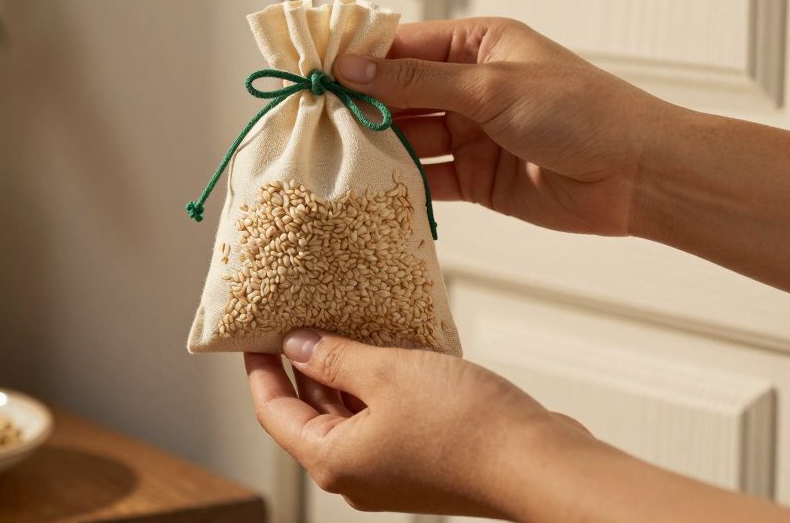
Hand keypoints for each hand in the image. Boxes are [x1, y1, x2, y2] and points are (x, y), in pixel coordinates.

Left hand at [244, 329, 590, 517]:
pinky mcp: (421, 458)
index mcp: (333, 460)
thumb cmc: (465, 426)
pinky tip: (384, 347)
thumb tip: (297, 345)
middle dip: (301, 364)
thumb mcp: (387, 373)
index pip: (274, 411)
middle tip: (293, 316)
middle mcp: (356, 472)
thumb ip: (336, 356)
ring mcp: (390, 468)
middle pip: (309, 413)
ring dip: (342, 371)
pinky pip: (383, 417)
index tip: (252, 332)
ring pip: (348, 413)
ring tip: (337, 321)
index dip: (260, 369)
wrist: (537, 462)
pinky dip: (376, 384)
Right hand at [334, 17, 676, 235]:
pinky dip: (399, 184)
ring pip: (408, 138)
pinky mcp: (476, 179)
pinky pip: (426, 178)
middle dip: (359, 105)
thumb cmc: (580, 112)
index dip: (357, 57)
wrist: (638, 177)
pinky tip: (366, 189)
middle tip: (310, 118)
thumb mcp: (492, 86)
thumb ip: (417, 81)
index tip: (312, 70)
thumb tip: (350, 65)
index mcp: (479, 45)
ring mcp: (472, 134)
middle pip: (399, 93)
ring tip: (329, 156)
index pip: (403, 45)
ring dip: (375, 147)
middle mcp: (471, 86)